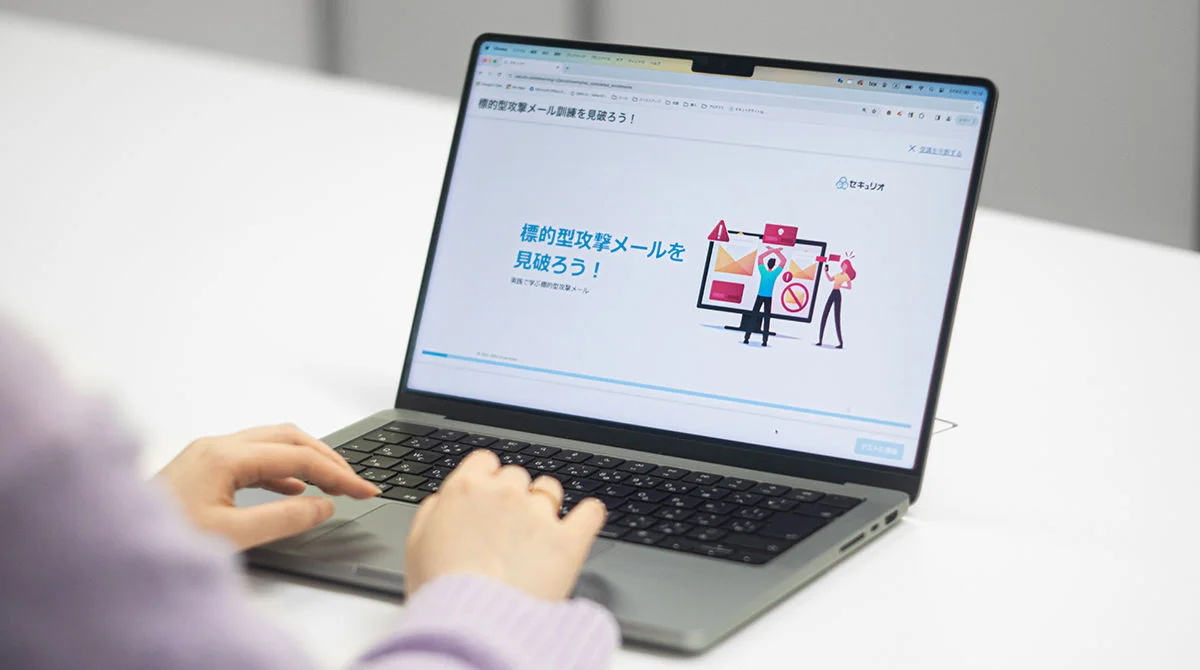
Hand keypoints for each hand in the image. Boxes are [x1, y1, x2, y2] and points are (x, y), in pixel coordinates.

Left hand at [155, 424, 379, 548]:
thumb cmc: (162, 538)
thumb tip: (323, 505)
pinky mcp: (203, 466)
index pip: (299, 457)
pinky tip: (294, 487)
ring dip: (307, 459)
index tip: (364, 489)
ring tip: (333, 482)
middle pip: (289, 437)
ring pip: (273, 443)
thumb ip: (285, 517)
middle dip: (328, 457)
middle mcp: (217, 446)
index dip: (338, 473)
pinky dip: (283, 469)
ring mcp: (208, 453)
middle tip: (356, 481)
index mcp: (225, 456)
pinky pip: (255, 457)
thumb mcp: (232, 535)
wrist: (110, 546)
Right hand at [405, 450, 606, 600]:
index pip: (485, 461)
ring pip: (551, 489)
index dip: (486, 479)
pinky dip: (588, 516)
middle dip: (513, 496)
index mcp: (466, 489)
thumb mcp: (417, 545)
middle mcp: (505, 493)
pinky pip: (590, 512)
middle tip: (506, 529)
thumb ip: (434, 511)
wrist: (471, 625)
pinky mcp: (569, 539)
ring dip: (546, 505)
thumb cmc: (440, 591)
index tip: (487, 496)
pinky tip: (583, 522)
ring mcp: (539, 514)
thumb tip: (445, 500)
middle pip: (516, 476)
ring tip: (536, 535)